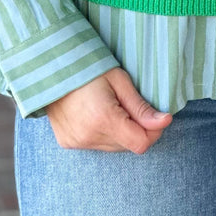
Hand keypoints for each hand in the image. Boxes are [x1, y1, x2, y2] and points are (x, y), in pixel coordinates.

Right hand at [45, 67, 171, 151]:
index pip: (141, 143)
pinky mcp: (68, 143)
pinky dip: (103, 134)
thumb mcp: (119, 81)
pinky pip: (97, 145)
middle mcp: (88, 136)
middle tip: (128, 104)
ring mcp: (76, 142)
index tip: (155, 116)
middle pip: (128, 146)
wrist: (50, 68)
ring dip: (120, 132)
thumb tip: (165, 122)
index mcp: (103, 118)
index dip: (153, 131)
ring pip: (114, 147)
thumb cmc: (88, 68)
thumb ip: (141, 107)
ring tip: (109, 107)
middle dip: (136, 129)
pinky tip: (95, 114)